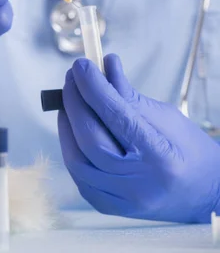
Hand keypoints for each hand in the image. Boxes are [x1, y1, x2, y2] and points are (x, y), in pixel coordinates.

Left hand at [58, 54, 219, 222]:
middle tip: (72, 78)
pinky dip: (72, 149)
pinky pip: (79, 177)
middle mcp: (139, 183)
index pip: (117, 117)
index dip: (94, 88)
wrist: (206, 195)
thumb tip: (103, 65)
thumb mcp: (167, 117)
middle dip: (75, 103)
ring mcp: (122, 200)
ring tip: (70, 102)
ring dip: (67, 126)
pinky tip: (73, 130)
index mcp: (161, 157)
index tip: (81, 65)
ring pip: (77, 160)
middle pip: (91, 139)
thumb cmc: (189, 152)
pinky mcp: (110, 208)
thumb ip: (129, 95)